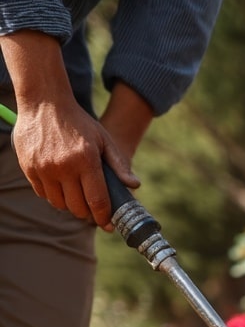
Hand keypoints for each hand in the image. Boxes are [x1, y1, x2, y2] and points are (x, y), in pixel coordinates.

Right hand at [0, 30, 140, 229]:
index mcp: (86, 160)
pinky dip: (53, 195)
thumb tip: (134, 185)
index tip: (108, 225)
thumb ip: (119, 164)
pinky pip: (42, 193)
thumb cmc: (79, 122)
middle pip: (77, 207)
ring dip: (69, 205)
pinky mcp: (28, 166)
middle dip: (88, 213)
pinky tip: (60, 186)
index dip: (104, 217)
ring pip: (59, 204)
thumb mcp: (104, 139)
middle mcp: (63, 166)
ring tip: (76, 197)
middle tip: (92, 210)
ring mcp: (43, 167)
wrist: (44, 101)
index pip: (97, 201)